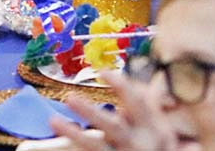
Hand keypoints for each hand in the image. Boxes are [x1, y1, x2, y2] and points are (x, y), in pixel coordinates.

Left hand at [49, 70, 182, 150]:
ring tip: (53, 120)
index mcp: (154, 129)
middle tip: (70, 98)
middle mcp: (140, 143)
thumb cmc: (157, 148)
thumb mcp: (160, 130)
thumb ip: (146, 109)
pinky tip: (58, 141)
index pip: (138, 104)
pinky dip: (76, 148)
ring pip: (96, 146)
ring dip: (74, 134)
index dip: (121, 86)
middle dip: (91, 113)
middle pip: (114, 127)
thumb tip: (136, 83)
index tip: (102, 71)